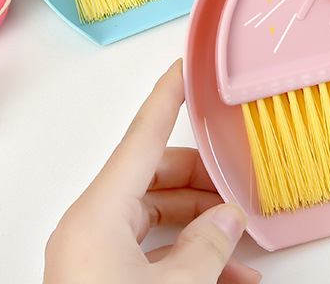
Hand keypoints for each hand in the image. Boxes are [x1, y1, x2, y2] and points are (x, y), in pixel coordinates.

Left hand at [43, 59, 260, 283]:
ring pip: (155, 215)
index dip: (167, 96)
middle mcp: (91, 227)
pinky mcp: (102, 279)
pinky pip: (149, 250)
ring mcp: (94, 255)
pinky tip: (226, 273)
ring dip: (200, 225)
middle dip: (201, 178)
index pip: (142, 137)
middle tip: (237, 183)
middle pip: (154, 176)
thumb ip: (206, 247)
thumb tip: (228, 219)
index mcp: (97, 215)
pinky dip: (186, 255)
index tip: (184, 67)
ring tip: (239, 240)